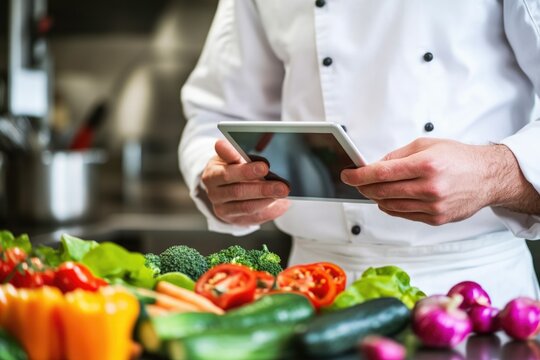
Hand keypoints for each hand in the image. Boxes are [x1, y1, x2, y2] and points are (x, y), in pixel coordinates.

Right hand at [200, 139, 289, 225]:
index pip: (227, 174)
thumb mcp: (228, 156)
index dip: (245, 171)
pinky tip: (281, 205)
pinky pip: (253, 219)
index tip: (264, 166)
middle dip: (263, 189)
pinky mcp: (234, 220)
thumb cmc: (230, 167)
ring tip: (283, 193)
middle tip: (282, 185)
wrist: (223, 186)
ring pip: (246, 207)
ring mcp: (223, 210)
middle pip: (239, 192)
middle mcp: (214, 194)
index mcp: (212, 175)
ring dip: (267, 200)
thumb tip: (222, 144)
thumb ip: (229, 152)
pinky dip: (268, 212)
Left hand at [341, 138, 501, 224]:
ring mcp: (433, 206)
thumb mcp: (426, 145)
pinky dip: (391, 207)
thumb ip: (397, 156)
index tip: (347, 174)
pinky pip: (404, 215)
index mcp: (426, 165)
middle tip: (356, 182)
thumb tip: (374, 166)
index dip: (359, 175)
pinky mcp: (436, 219)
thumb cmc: (459, 158)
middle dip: (363, 187)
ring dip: (376, 198)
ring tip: (372, 190)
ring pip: (390, 206)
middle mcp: (429, 187)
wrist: (488, 177)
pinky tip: (389, 199)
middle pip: (382, 191)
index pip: (381, 173)